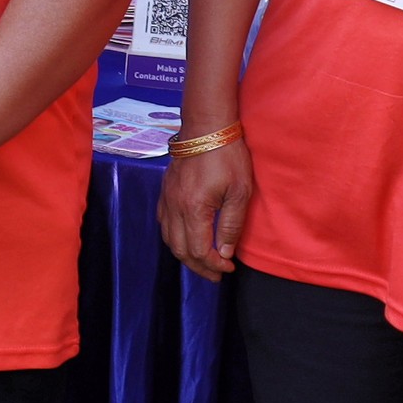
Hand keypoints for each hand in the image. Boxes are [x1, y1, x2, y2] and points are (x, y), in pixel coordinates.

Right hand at [158, 135, 254, 281]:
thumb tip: (224, 253)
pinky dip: (173, 237)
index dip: (214, 265)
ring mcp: (167, 198)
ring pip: (168, 238)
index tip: (229, 268)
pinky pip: (163, 222)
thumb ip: (231, 225)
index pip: (198, 249)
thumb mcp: (239, 192)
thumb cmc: (227, 156)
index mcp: (193, 208)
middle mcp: (174, 206)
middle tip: (216, 275)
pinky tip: (186, 238)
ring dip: (184, 255)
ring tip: (202, 262)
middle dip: (199, 266)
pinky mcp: (165, 190)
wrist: (207, 126)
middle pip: (180, 249)